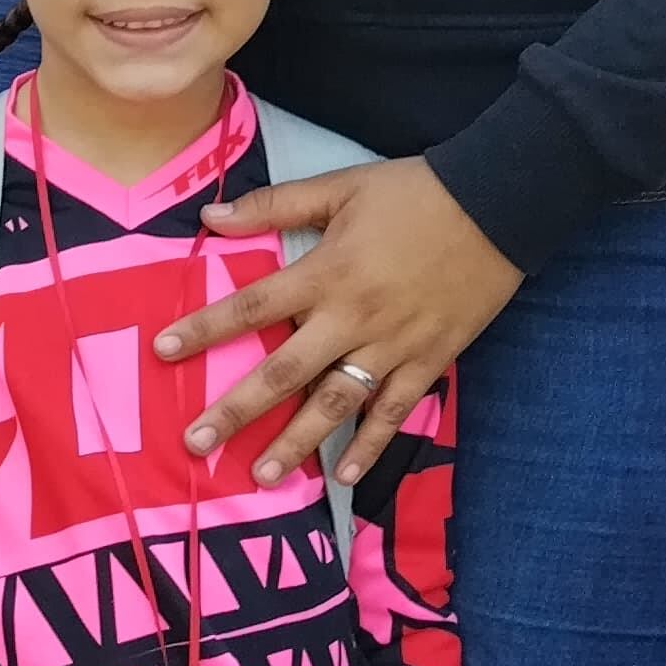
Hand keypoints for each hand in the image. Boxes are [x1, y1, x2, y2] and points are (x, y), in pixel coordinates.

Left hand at [158, 154, 520, 486]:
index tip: (164, 352)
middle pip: (285, 372)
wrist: (501, 204)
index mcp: (327, 273)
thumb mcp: (341, 187)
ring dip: (297, 444)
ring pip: (337, 404)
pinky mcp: (430, 361)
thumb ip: (275, 206)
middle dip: (237, 410)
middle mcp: (354, 318)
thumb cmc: (417, 192)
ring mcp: (394, 346)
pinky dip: (372, 447)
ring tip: (262, 478)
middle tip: (196, 445)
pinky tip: (344, 478)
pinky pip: (395, 413)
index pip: (252, 306)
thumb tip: (210, 219)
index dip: (205, 329)